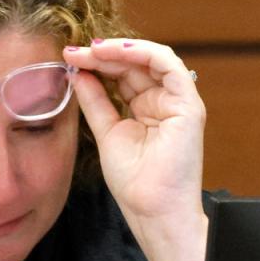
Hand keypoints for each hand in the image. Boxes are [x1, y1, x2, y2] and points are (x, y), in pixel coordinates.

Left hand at [63, 39, 205, 225]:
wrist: (152, 210)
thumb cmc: (134, 182)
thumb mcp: (106, 132)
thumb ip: (95, 101)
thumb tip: (79, 73)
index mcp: (146, 109)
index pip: (123, 75)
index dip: (97, 63)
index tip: (69, 58)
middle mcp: (164, 102)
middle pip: (134, 64)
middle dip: (103, 54)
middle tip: (74, 51)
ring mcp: (178, 102)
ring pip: (152, 59)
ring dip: (120, 50)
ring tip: (92, 50)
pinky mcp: (189, 105)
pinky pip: (170, 66)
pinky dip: (144, 53)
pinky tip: (117, 51)